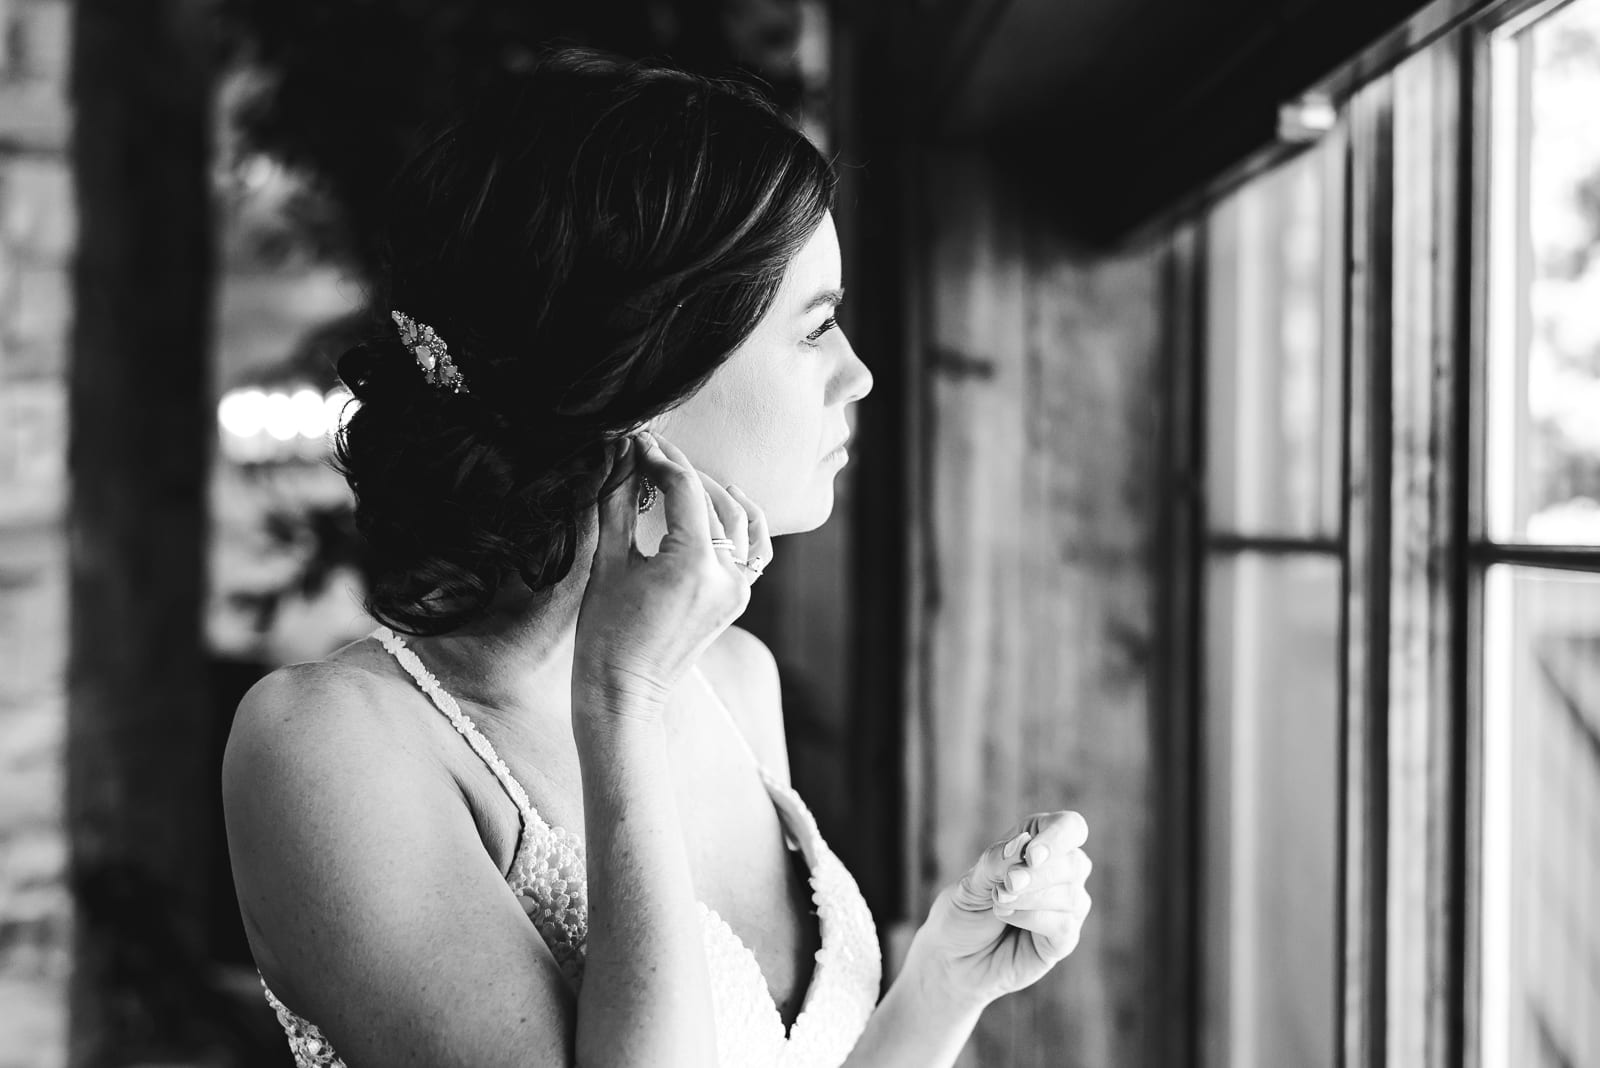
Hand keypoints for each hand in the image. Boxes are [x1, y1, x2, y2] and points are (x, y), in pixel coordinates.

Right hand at [571, 430, 771, 716]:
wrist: (624, 691)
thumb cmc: (604, 632)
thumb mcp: (608, 561)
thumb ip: (618, 502)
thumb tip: (620, 455)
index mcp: (693, 562)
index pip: (683, 488)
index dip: (659, 458)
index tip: (636, 441)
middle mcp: (726, 573)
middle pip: (712, 498)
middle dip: (681, 471)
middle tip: (649, 453)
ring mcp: (739, 588)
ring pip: (741, 519)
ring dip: (712, 491)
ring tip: (679, 477)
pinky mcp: (739, 598)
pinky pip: (755, 549)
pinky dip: (744, 522)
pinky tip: (723, 504)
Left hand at [904, 810, 1092, 1008]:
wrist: (951, 960)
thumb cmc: (962, 914)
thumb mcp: (970, 884)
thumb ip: (995, 862)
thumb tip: (1023, 844)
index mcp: (1038, 845)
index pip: (1070, 827)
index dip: (1056, 837)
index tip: (1030, 856)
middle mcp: (1061, 873)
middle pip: (1073, 861)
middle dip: (1037, 874)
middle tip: (1005, 886)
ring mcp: (1066, 908)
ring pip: (1071, 894)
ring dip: (1031, 897)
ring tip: (998, 903)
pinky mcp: (1063, 940)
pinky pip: (1064, 924)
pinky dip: (1033, 918)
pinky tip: (1008, 918)